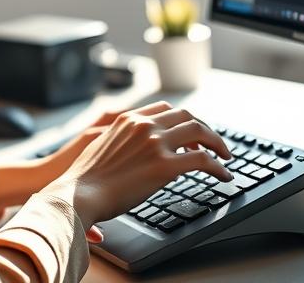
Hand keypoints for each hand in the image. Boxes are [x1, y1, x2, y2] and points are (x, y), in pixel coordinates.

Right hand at [40, 101, 231, 242]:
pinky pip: (202, 160)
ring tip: (224, 157)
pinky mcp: (165, 166)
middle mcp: (144, 125)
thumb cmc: (85, 180)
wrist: (78, 194)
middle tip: (214, 144)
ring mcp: (156, 143)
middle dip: (205, 129)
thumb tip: (131, 154)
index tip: (192, 132)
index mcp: (129, 119)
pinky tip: (223, 175)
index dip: (184, 119)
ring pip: (199, 132)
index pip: (166, 108)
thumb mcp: (102, 146)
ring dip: (217, 143)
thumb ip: (121, 142)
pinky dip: (217, 167)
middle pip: (187, 116)